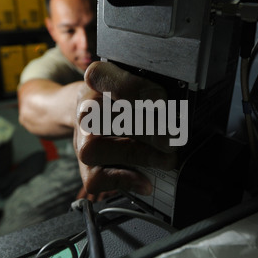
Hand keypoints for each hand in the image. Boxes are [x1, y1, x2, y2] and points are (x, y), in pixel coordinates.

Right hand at [74, 61, 176, 197]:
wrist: (93, 116)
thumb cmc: (123, 99)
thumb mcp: (137, 83)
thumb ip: (152, 92)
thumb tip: (176, 112)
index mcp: (98, 80)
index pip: (101, 76)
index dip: (131, 88)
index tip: (161, 100)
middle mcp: (84, 108)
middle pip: (101, 116)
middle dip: (143, 129)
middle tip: (173, 137)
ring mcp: (81, 138)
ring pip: (93, 149)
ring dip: (135, 154)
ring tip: (167, 159)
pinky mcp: (85, 165)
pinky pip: (94, 177)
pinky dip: (123, 180)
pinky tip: (146, 182)